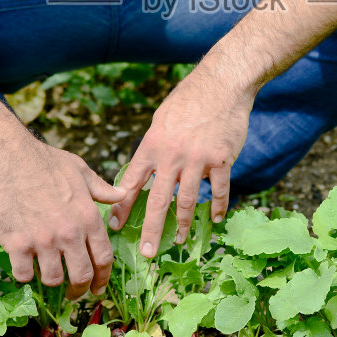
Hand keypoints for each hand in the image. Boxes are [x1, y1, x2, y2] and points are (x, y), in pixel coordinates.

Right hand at [0, 136, 123, 297]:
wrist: (8, 158)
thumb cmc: (45, 162)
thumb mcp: (80, 170)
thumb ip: (101, 188)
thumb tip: (122, 194)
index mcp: (88, 217)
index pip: (104, 258)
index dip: (103, 277)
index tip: (98, 287)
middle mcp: (69, 233)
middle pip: (81, 276)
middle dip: (79, 290)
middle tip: (74, 293)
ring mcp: (43, 241)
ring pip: (53, 279)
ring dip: (52, 281)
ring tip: (48, 275)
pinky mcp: (17, 245)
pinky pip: (24, 274)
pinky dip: (24, 274)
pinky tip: (24, 266)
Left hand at [108, 69, 251, 258]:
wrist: (221, 84)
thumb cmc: (188, 100)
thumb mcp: (160, 120)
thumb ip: (153, 147)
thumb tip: (142, 173)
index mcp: (153, 145)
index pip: (132, 182)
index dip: (122, 206)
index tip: (114, 226)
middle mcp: (172, 155)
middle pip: (159, 200)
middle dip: (151, 229)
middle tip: (147, 252)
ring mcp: (198, 159)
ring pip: (188, 200)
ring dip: (182, 224)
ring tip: (178, 240)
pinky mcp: (221, 159)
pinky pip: (219, 190)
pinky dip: (218, 206)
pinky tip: (216, 219)